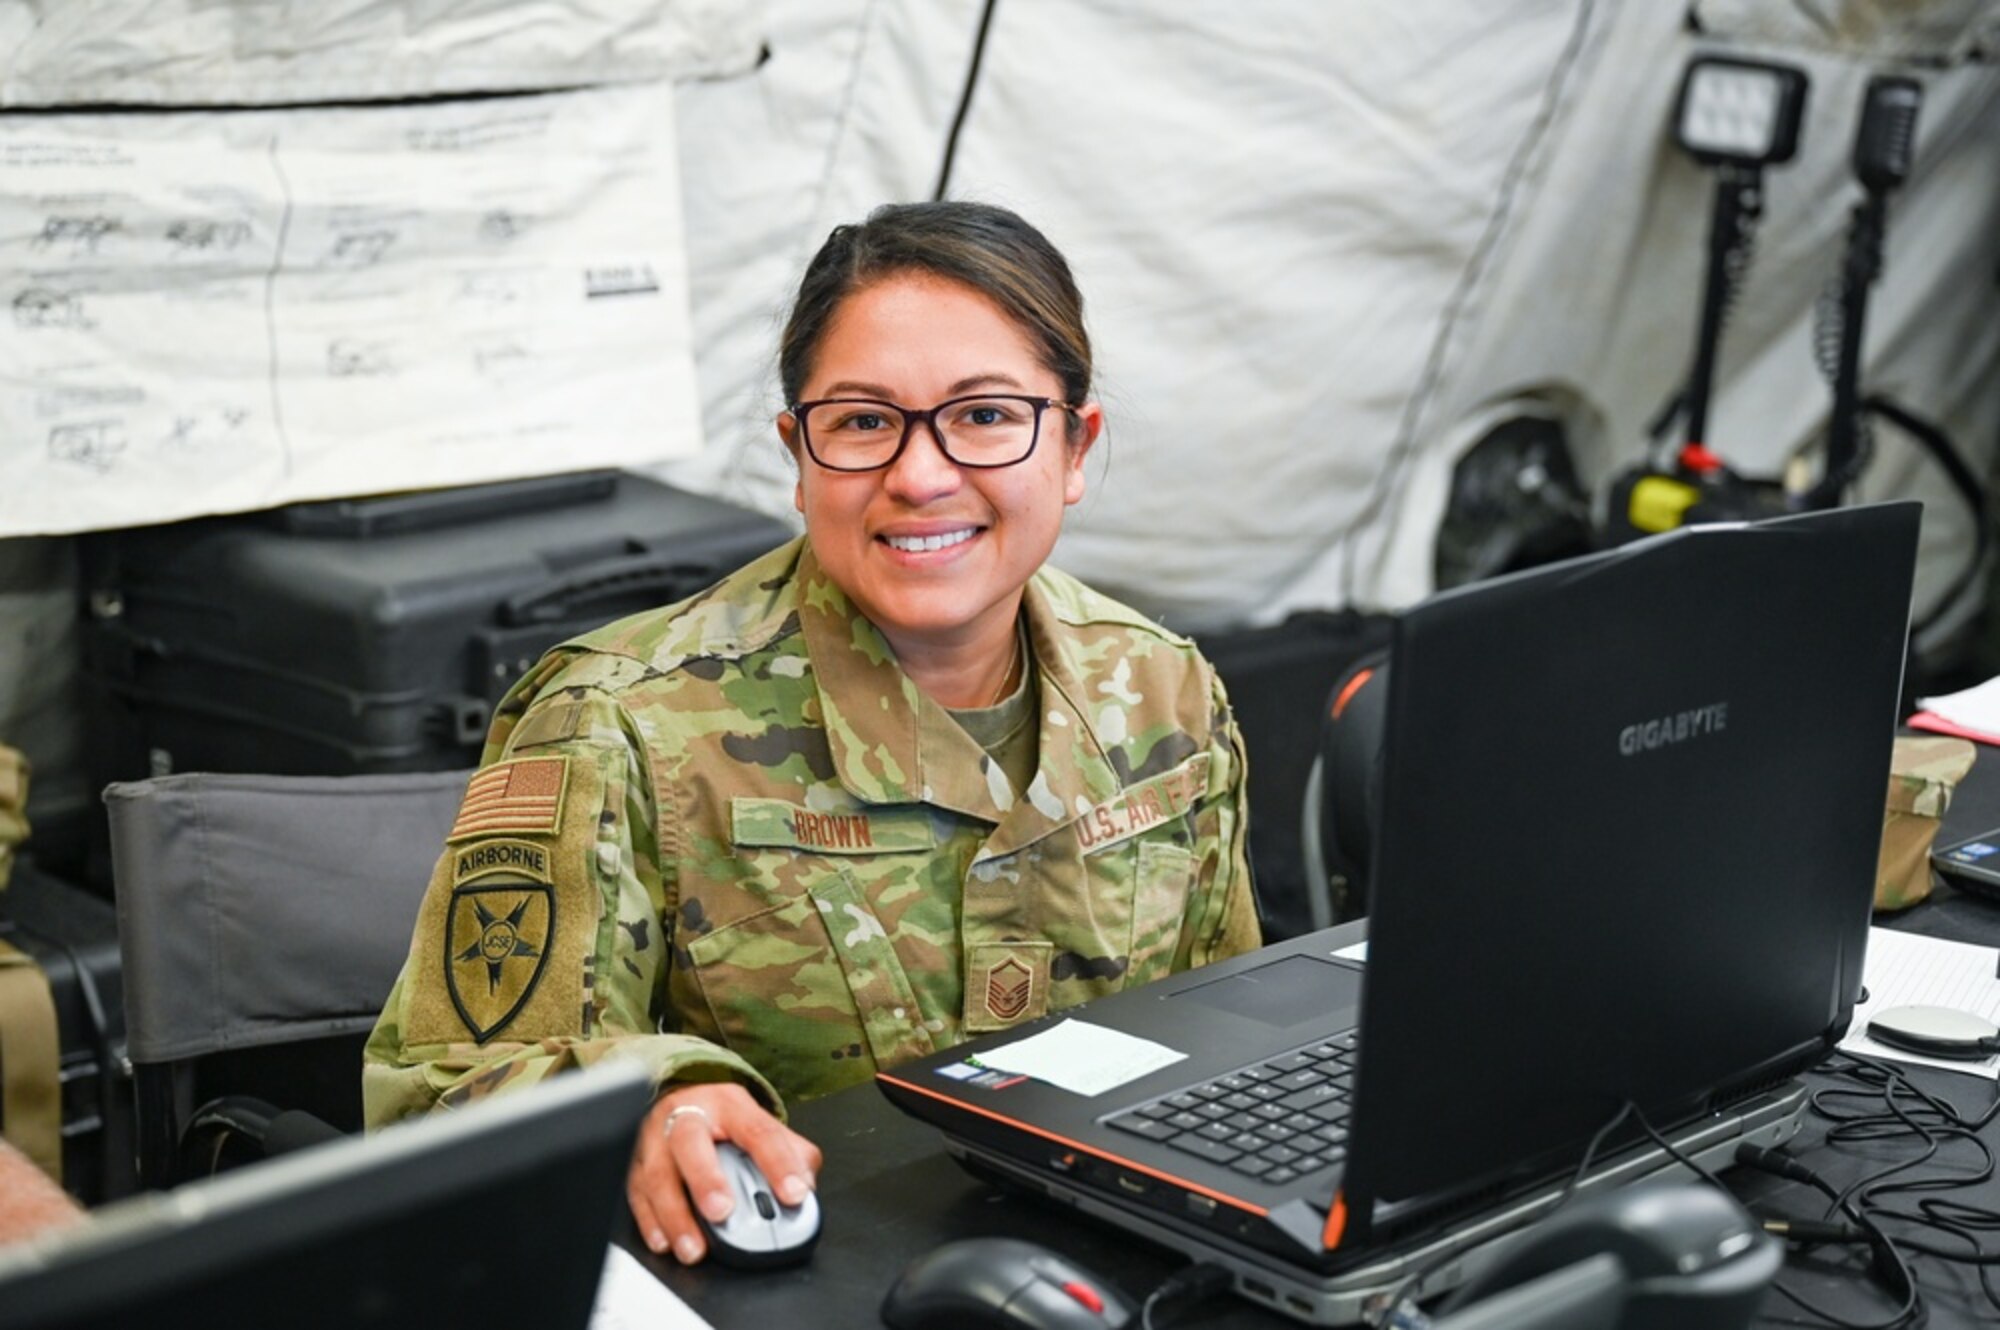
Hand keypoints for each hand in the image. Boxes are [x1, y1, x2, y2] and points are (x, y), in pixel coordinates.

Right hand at [627, 1082, 821, 1265]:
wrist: (682, 1097)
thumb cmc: (725, 1119)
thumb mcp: (761, 1123)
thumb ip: (790, 1152)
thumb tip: (805, 1186)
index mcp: (729, 1104)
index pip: (757, 1131)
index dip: (778, 1164)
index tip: (794, 1194)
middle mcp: (687, 1115)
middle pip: (690, 1141)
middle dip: (706, 1179)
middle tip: (723, 1212)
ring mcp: (655, 1138)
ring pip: (657, 1173)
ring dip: (675, 1214)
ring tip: (694, 1247)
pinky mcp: (636, 1162)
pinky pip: (636, 1192)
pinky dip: (649, 1222)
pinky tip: (665, 1242)